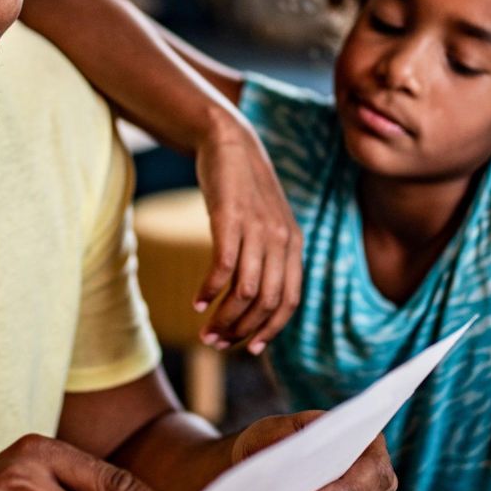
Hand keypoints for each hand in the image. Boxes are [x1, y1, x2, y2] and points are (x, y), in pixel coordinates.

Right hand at [193, 115, 301, 354]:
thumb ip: (269, 254)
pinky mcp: (230, 219)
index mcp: (294, 244)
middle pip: (267, 302)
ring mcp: (257, 229)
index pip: (289, 301)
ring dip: (224, 318)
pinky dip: (209, 290)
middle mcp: (280, 240)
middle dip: (241, 330)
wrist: (229, 141)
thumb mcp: (267, 221)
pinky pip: (222, 266)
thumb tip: (255, 296)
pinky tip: (196, 302)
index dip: (270, 330)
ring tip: (204, 332)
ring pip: (245, 291)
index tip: (248, 349)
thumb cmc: (244, 187)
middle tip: (216, 343)